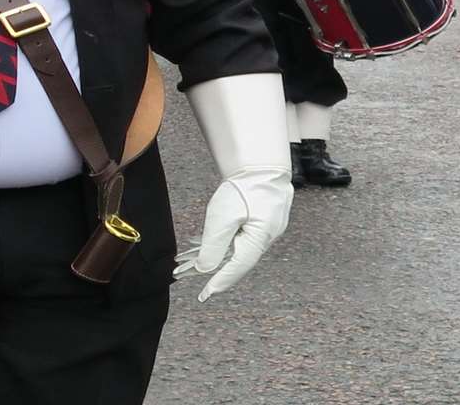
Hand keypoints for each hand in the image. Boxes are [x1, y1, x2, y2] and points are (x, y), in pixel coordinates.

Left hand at [178, 74, 290, 300]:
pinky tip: (212, 246)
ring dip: (219, 257)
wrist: (263, 164)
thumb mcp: (223, 215)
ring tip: (194, 264)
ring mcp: (267, 230)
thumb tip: (205, 269)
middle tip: (192, 280)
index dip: (219, 282)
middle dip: (216, 272)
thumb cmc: (244, 187)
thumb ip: (215, 245)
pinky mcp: (263, 221)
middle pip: (238, 261)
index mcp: (259, 240)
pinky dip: (226, 245)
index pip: (236, 268)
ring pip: (239, 250)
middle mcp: (266, 239)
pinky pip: (242, 239)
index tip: (205, 295)